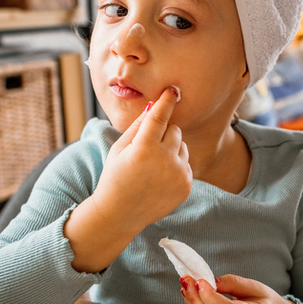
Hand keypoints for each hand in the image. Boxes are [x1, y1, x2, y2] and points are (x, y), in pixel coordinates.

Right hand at [94, 87, 191, 230]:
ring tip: (153, 165)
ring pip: (182, 146)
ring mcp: (179, 174)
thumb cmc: (115, 177)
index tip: (173, 90)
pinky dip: (176, 165)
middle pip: (175, 130)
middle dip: (164, 132)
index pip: (160, 117)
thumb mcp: (118, 149)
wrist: (120, 214)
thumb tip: (153, 106)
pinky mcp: (187, 185)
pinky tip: (160, 177)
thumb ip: (136, 126)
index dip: (166, 102)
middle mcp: (165, 160)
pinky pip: (186, 164)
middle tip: (148, 146)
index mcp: (144, 149)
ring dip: (171, 149)